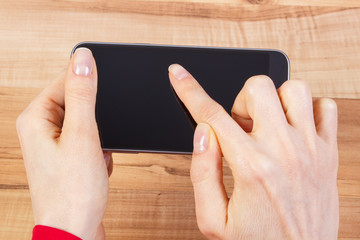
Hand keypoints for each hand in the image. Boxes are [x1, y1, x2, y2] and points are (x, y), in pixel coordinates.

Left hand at [16, 48, 112, 239]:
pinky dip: (100, 150)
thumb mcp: (82, 135)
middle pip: (78, 104)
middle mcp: (41, 129)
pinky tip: (95, 167)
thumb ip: (83, 94)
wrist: (76, 231)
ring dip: (100, 138)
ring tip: (94, 158)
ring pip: (88, 123)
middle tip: (95, 141)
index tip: (101, 107)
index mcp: (36, 118)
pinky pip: (91, 140)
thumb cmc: (73, 193)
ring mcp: (54, 145)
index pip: (65, 81)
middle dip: (96, 121)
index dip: (90, 91)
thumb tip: (83, 60)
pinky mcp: (67, 157)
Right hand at [168, 64, 338, 238]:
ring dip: (274, 100)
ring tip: (267, 123)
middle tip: (240, 125)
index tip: (178, 74)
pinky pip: (326, 106)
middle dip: (241, 101)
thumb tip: (203, 131)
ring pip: (294, 88)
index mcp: (250, 167)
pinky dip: (308, 108)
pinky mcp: (329, 152)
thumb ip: (202, 172)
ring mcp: (310, 149)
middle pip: (258, 88)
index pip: (210, 114)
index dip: (189, 89)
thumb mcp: (213, 219)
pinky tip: (294, 126)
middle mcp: (283, 151)